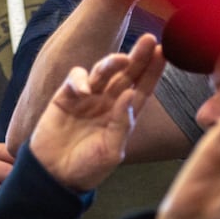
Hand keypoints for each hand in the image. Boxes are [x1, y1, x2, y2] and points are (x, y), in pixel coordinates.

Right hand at [29, 36, 166, 192]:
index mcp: (124, 115)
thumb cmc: (86, 169)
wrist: (54, 177)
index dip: (153, 70)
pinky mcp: (65, 97)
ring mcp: (87, 98)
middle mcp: (108, 102)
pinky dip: (80, 80)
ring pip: (103, 71)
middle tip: (149, 40)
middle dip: (138, 57)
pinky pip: (75, 79)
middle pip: (126, 74)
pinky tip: (85, 91)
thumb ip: (122, 124)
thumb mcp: (111, 152)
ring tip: (122, 60)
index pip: (142, 88)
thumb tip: (130, 94)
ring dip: (112, 62)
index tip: (164, 53)